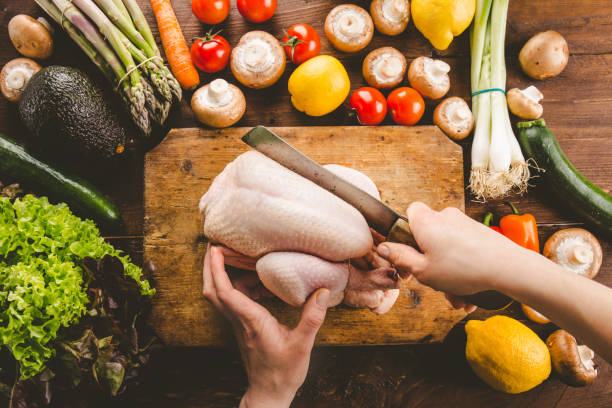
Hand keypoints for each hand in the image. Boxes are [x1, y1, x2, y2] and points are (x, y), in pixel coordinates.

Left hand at [203, 245, 329, 407]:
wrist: (269, 393)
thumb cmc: (283, 372)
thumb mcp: (302, 345)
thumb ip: (312, 317)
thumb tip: (322, 291)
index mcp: (250, 321)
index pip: (225, 292)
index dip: (217, 269)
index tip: (216, 249)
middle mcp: (239, 321)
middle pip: (212, 290)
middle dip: (209, 266)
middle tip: (214, 245)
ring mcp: (238, 324)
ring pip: (219, 296)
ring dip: (221, 274)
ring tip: (235, 256)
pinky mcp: (242, 327)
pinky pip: (232, 301)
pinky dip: (237, 286)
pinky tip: (255, 282)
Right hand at [376, 202, 527, 309]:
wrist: (507, 268)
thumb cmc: (464, 269)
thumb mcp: (423, 270)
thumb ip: (400, 257)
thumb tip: (384, 248)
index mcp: (426, 221)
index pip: (409, 213)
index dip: (405, 233)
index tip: (408, 253)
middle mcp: (445, 217)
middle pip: (427, 236)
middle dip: (428, 261)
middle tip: (431, 281)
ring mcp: (464, 224)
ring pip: (446, 249)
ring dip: (447, 273)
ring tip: (456, 295)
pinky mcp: (479, 233)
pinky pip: (462, 251)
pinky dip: (463, 270)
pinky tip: (469, 292)